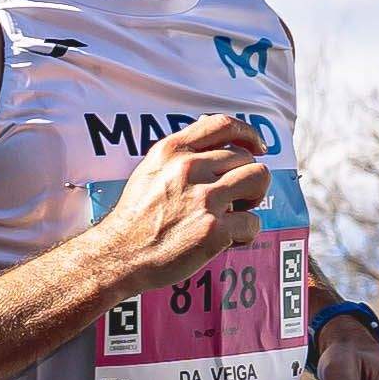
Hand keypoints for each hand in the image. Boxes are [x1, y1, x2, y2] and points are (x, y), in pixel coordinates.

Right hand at [104, 114, 274, 278]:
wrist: (120, 254)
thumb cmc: (136, 215)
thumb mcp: (151, 169)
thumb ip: (181, 149)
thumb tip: (209, 125)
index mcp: (173, 151)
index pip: (222, 125)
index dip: (248, 134)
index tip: (256, 147)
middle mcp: (189, 169)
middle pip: (246, 158)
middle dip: (245, 179)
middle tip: (233, 199)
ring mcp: (203, 199)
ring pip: (258, 180)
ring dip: (253, 198)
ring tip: (235, 213)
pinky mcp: (213, 230)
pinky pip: (253, 222)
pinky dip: (245, 233)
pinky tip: (227, 239)